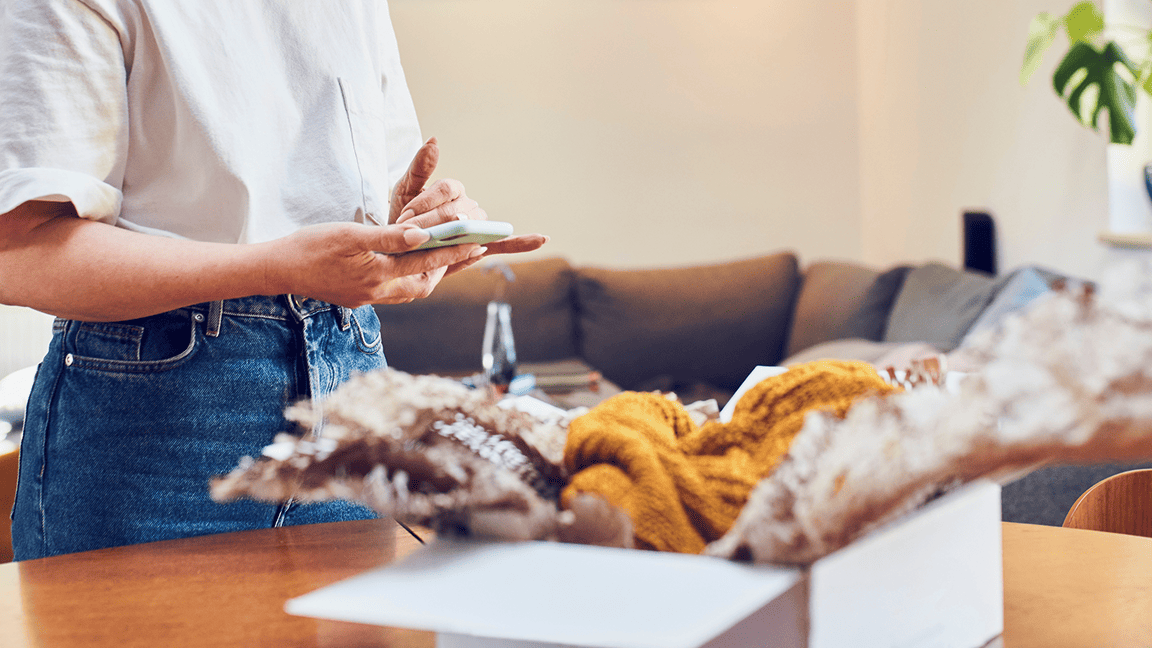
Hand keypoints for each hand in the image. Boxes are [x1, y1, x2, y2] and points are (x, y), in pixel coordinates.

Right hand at [268, 222, 484, 305]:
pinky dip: (408, 278)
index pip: (425, 262)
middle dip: (446, 268)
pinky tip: (409, 267)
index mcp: (377, 276)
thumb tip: (422, 235)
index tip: (477, 242)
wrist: (277, 270)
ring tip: (443, 257)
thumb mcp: (350, 235)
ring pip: (409, 290)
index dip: (454, 251)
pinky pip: (393, 291)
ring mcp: (367, 299)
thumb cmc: (310, 246)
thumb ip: (388, 237)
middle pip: (423, 284)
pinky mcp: (358, 298)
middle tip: (466, 250)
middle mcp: (377, 293)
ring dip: (427, 274)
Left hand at [389, 137, 548, 275]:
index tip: (406, 216)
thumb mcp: (404, 191)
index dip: (427, 202)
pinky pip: (504, 243)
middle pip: (460, 210)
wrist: (401, 248)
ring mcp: (477, 226)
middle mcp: (469, 205)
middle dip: (435, 222)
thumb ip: (420, 168)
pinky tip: (541, 239)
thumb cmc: (403, 218)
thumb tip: (434, 140)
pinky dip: (522, 242)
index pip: (447, 189)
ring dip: (463, 235)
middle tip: (414, 234)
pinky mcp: (481, 246)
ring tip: (451, 240)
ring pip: (476, 227)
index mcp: (453, 189)